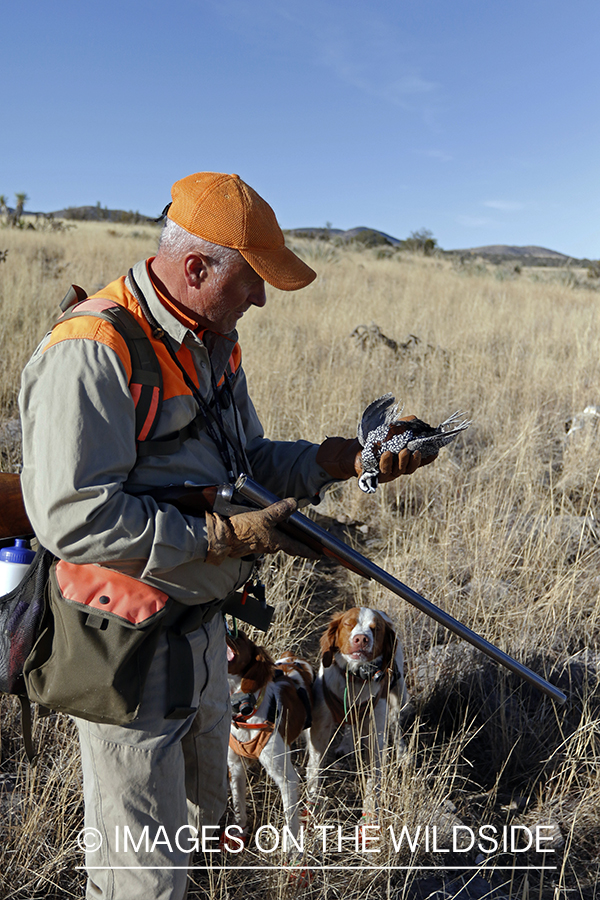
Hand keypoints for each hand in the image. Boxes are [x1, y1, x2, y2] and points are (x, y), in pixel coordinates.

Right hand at [205, 497, 319, 564]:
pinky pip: (262, 539)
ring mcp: (258, 546)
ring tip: (285, 529)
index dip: (309, 550)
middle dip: (296, 544)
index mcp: (275, 542)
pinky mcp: (247, 544)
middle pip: (286, 545)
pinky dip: (267, 534)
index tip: (318, 555)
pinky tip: (264, 527)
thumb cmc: (242, 529)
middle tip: (306, 543)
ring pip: (273, 541)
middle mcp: (268, 547)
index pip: (297, 547)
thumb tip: (293, 504)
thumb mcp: (263, 517)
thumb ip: (279, 510)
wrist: (221, 537)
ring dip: (280, 537)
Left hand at [377, 417, 437, 481]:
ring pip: (398, 470)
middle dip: (414, 461)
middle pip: (410, 468)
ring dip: (402, 461)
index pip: (419, 461)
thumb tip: (419, 424)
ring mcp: (388, 472)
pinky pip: (383, 470)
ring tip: (403, 451)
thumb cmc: (378, 438)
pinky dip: (386, 462)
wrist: (358, 447)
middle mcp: (398, 467)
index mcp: (404, 459)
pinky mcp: (375, 475)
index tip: (434, 452)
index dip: (428, 458)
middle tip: (415, 451)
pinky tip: (386, 454)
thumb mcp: (394, 428)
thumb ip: (407, 425)